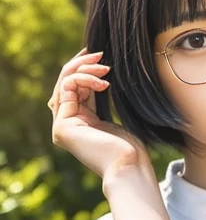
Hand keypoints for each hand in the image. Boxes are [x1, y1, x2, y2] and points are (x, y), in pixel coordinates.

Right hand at [49, 49, 152, 180]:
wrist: (130, 167)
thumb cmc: (130, 148)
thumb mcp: (112, 117)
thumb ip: (98, 100)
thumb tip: (97, 76)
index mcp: (78, 122)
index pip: (74, 87)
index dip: (85, 67)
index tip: (102, 55)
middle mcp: (66, 124)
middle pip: (65, 82)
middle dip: (82, 63)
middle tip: (101, 52)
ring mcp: (62, 126)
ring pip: (64, 82)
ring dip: (85, 69)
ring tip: (106, 68)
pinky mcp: (63, 127)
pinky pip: (67, 88)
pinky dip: (84, 79)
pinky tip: (103, 82)